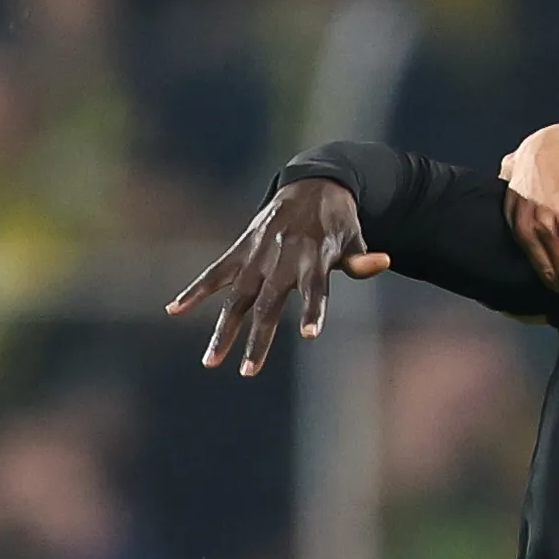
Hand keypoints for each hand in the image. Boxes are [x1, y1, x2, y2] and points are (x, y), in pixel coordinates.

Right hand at [165, 178, 391, 374]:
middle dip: (257, 339)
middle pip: (268, 306)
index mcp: (314, 260)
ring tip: (211, 362)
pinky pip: (214, 273)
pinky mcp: (241, 249)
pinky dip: (195, 290)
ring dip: (223, 330)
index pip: (315, 291)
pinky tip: (174, 309)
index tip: (310, 336)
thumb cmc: (337, 223)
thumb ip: (361, 258)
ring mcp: (258, 256)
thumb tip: (384, 261)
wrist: (311, 186)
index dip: (313, 311)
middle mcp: (282, 260)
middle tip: (248, 372)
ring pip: (236, 298)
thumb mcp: (354, 237)